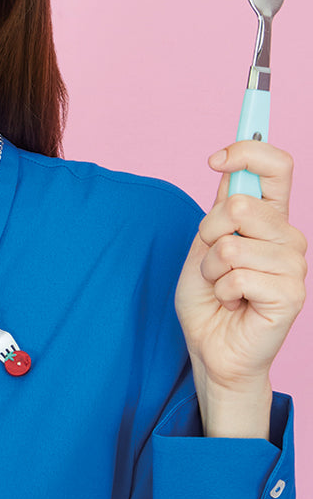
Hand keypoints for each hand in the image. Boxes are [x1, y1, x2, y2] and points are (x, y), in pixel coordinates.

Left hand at [175, 141, 306, 437]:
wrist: (210, 347)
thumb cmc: (207, 297)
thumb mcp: (204, 244)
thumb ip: (221, 209)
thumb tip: (230, 169)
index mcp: (270, 218)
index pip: (277, 167)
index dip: (248, 152)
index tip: (216, 158)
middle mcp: (288, 237)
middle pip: (240, 204)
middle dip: (209, 232)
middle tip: (214, 262)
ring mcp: (294, 266)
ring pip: (232, 244)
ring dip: (212, 269)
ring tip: (223, 286)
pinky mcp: (290, 295)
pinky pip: (237, 276)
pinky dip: (221, 290)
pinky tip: (233, 303)